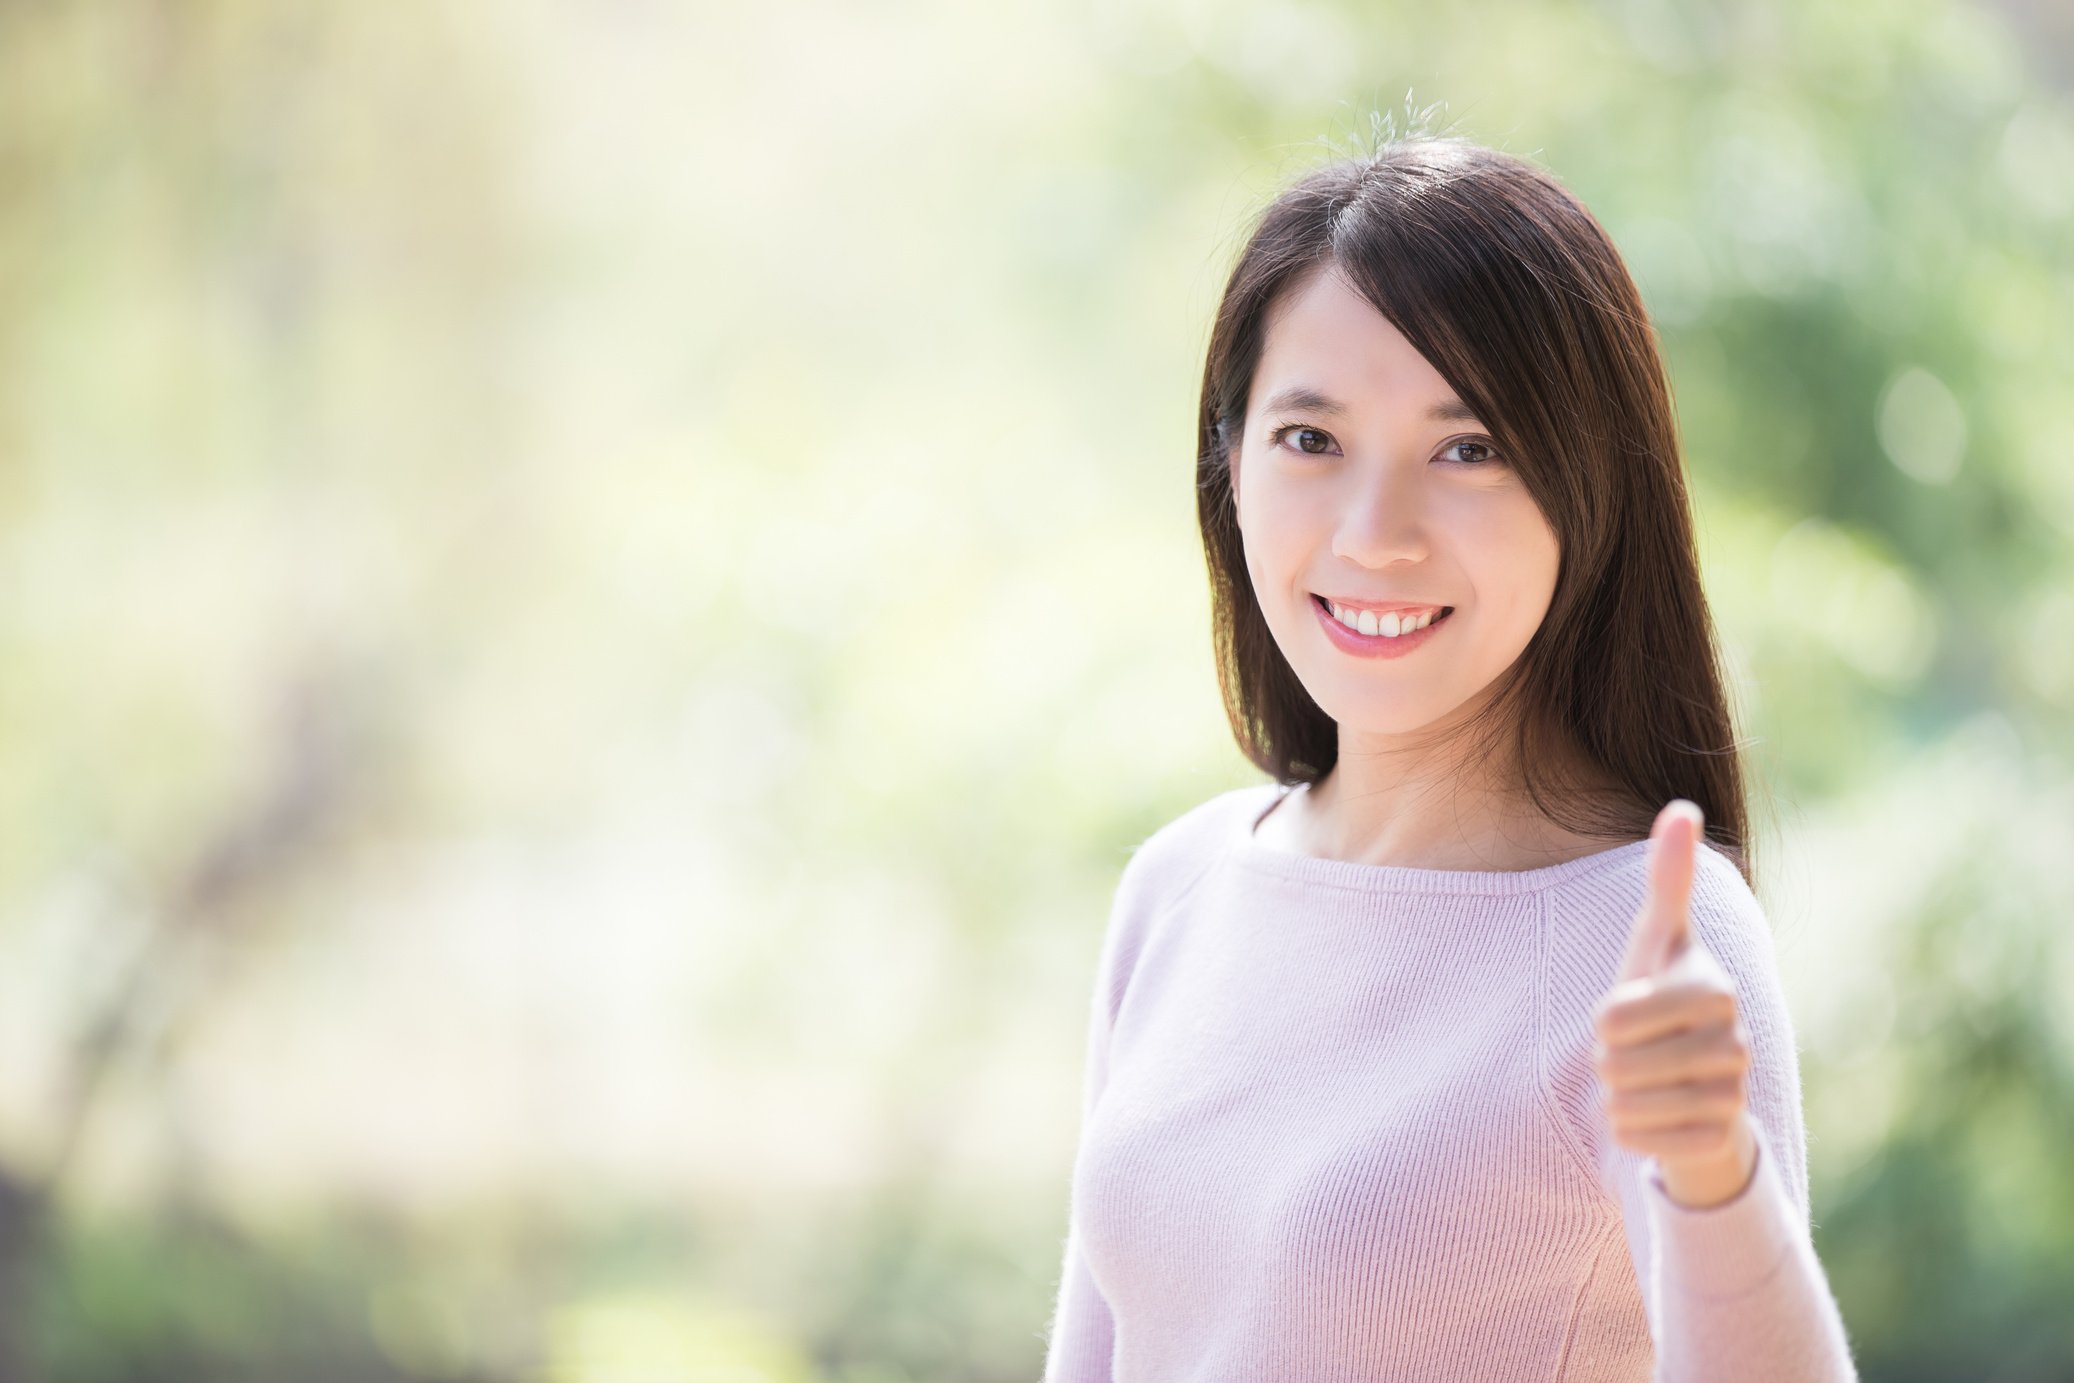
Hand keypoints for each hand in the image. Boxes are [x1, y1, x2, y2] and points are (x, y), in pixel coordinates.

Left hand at [1592, 800, 1756, 1208]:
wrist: (1696, 1082)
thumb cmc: (1662, 1000)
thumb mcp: (1657, 940)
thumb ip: (1669, 878)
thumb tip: (1682, 807)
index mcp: (1714, 988)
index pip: (1612, 1016)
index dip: (1604, 1019)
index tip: (1629, 1013)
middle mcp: (1735, 1043)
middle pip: (1613, 1064)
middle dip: (1608, 1060)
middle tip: (1636, 1052)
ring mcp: (1735, 1098)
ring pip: (1623, 1106)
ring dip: (1617, 1096)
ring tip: (1645, 1081)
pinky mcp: (1722, 1144)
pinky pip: (1640, 1143)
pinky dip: (1632, 1133)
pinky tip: (1657, 1117)